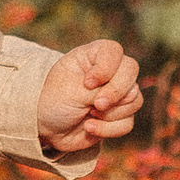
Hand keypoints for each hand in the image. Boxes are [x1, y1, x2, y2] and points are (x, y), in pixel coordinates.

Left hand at [39, 37, 142, 152]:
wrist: (45, 128)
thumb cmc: (54, 101)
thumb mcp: (72, 91)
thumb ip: (101, 91)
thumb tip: (131, 97)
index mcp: (93, 56)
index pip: (114, 51)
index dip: (106, 68)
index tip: (87, 83)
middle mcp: (109, 72)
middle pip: (131, 71)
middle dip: (115, 92)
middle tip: (96, 105)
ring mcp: (116, 94)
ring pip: (134, 99)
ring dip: (110, 113)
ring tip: (87, 114)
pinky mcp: (118, 116)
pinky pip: (127, 123)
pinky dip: (108, 129)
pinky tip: (89, 127)